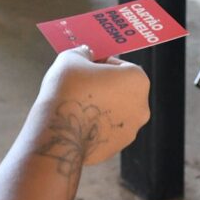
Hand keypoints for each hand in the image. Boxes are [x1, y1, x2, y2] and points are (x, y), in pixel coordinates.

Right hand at [35, 46, 149, 165]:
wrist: (58, 132)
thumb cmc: (68, 90)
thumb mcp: (71, 59)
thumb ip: (83, 52)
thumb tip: (86, 53)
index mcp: (138, 80)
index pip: (121, 65)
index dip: (101, 62)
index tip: (86, 65)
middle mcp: (141, 107)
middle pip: (121, 90)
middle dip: (103, 85)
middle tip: (80, 84)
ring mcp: (130, 130)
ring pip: (115, 111)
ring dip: (100, 105)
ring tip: (76, 104)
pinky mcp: (116, 147)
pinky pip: (106, 130)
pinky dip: (95, 125)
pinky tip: (77, 121)